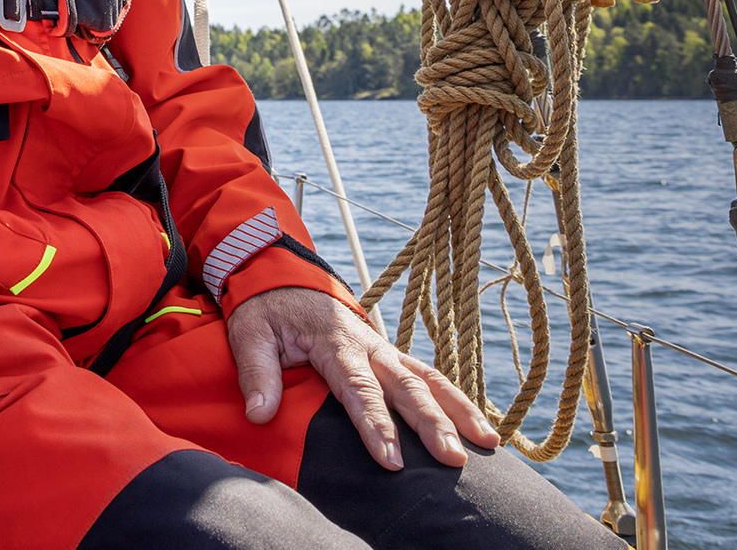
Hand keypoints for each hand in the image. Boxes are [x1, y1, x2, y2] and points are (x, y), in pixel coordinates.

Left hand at [227, 285, 499, 469]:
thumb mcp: (248, 333)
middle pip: (406, 387)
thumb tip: (259, 414)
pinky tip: (479, 424)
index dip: (376, 425)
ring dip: (458, 410)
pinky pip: (429, 375)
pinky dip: (456, 397)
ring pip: (429, 379)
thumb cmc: (265, 309)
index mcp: (334, 343)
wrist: (280, 275)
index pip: (358, 389)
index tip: (391, 461)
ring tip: (488, 443)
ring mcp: (384, 349)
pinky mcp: (390, 354)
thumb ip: (257, 374)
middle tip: (453, 460)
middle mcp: (367, 346)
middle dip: (432, 424)